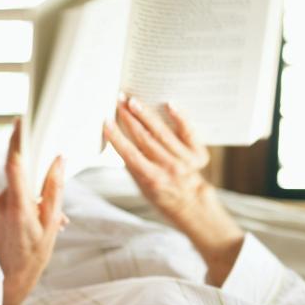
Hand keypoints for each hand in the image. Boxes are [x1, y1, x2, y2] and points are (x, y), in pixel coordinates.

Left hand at [0, 118, 66, 304]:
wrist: (9, 280)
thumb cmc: (33, 256)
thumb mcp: (51, 224)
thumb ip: (55, 190)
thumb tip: (59, 160)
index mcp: (17, 205)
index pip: (14, 164)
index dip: (17, 140)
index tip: (21, 121)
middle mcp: (1, 201)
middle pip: (21, 174)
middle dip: (39, 180)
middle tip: (50, 201)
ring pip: (20, 187)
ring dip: (36, 197)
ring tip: (47, 221)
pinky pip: (15, 197)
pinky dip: (29, 204)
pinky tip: (38, 222)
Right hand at [103, 99, 244, 285]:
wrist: (192, 204)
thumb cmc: (162, 196)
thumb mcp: (142, 187)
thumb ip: (134, 166)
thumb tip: (121, 141)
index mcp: (151, 179)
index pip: (130, 154)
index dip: (117, 137)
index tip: (106, 122)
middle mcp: (168, 168)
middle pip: (144, 139)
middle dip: (129, 118)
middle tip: (118, 101)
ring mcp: (184, 160)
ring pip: (162, 133)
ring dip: (146, 115)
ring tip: (133, 101)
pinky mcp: (198, 153)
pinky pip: (188, 132)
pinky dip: (180, 117)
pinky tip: (169, 104)